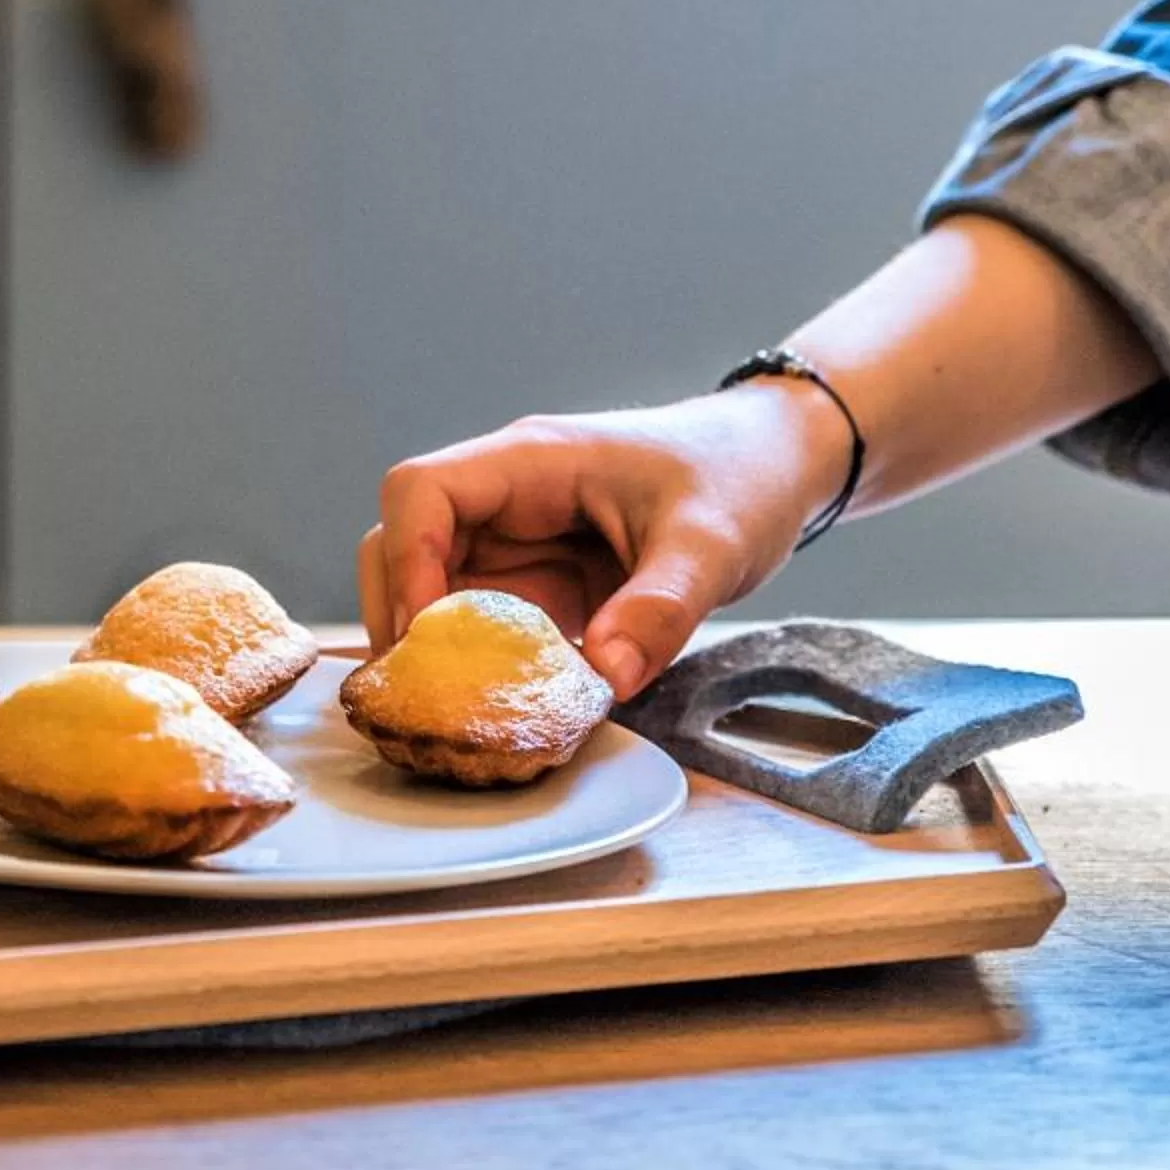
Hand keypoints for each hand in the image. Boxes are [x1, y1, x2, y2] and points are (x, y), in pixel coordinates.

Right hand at [355, 383, 852, 699]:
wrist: (772, 466)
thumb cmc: (738, 478)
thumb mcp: (712, 545)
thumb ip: (661, 609)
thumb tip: (604, 679)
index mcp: (530, 462)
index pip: (421, 491)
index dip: (407, 561)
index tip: (426, 636)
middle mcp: (505, 497)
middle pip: (400, 540)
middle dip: (398, 613)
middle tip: (420, 691)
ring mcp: (515, 538)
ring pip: (428, 583)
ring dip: (430, 643)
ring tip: (449, 707)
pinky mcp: (535, 578)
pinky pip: (478, 616)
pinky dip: (474, 660)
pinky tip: (494, 704)